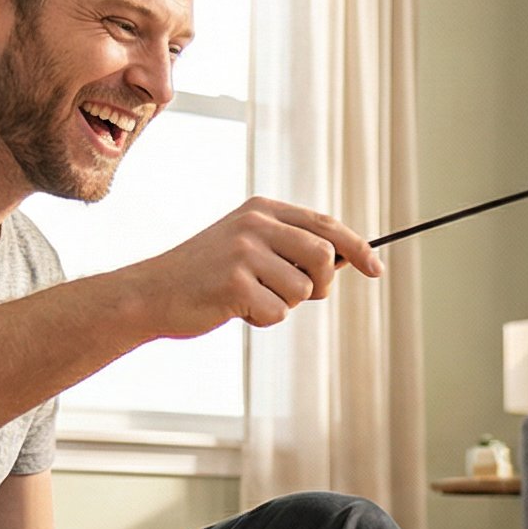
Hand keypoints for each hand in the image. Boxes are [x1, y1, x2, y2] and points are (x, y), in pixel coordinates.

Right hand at [129, 196, 378, 336]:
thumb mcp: (248, 245)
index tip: (376, 270)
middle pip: (324, 257)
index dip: (358, 248)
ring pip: (301, 290)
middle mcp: (255, 223)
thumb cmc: (207, 275)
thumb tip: (347, 260)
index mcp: (262, 208)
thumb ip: (290, 246)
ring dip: (284, 305)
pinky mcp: (235, 283)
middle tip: (296, 295)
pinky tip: (235, 309)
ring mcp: (244, 251)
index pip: (326, 224)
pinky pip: (278, 312)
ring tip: (251, 298)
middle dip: (319, 286)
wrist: (151, 293)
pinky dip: (263, 320)